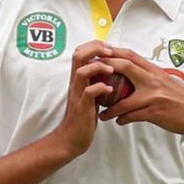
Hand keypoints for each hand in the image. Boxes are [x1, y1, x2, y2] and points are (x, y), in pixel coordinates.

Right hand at [54, 40, 115, 156]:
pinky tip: (110, 89)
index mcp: (78, 79)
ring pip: (81, 71)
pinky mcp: (82, 107)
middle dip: (95, 48)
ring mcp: (77, 94)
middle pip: (78, 55)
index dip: (94, 44)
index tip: (109, 46)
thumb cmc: (83, 117)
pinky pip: (89, 93)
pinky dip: (101, 87)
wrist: (71, 139)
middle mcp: (75, 83)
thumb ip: (95, 82)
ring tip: (111, 69)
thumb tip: (111, 71)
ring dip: (98, 66)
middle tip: (110, 51)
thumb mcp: (89, 95)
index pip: (80, 52)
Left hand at [99, 47, 183, 134]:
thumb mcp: (163, 81)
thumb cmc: (178, 97)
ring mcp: (154, 96)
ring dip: (110, 107)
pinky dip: (122, 119)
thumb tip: (128, 70)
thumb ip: (146, 75)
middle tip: (90, 74)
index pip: (131, 55)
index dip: (113, 52)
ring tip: (100, 112)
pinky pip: (133, 116)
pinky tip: (117, 121)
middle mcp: (153, 80)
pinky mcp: (155, 112)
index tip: (98, 52)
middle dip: (106, 68)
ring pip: (125, 100)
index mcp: (154, 70)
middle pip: (126, 67)